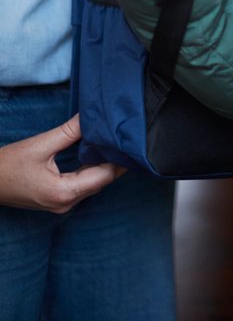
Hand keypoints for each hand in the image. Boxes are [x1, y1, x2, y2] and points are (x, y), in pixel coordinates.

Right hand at [0, 115, 125, 212]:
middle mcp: (66, 203)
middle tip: (127, 137)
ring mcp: (61, 204)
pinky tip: (96, 154)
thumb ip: (69, 132)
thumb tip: (91, 116)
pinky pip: (82, 185)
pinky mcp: (56, 199)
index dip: (120, 158)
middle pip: (101, 180)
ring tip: (115, 142)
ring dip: (103, 165)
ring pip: (93, 183)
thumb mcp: (41, 145)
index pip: (104, 176)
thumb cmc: (8, 166)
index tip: (131, 141)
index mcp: (65, 192)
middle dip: (115, 160)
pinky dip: (91, 170)